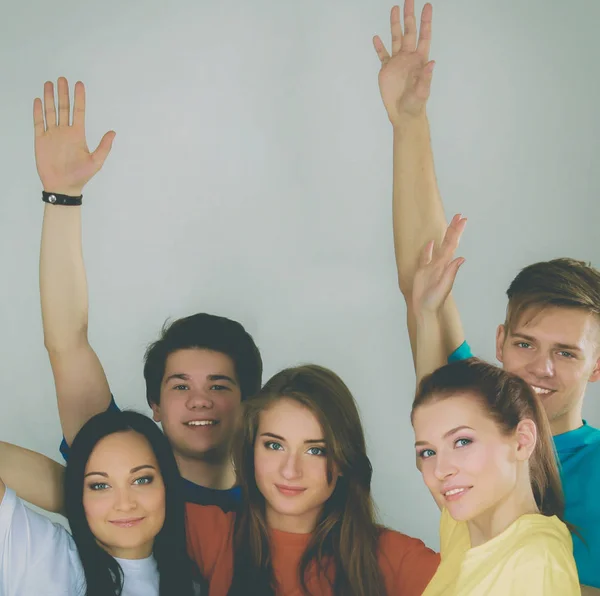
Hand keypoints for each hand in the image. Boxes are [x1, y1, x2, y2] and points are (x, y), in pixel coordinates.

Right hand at [34, 77, 114, 196]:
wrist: (63, 187)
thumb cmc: (80, 176)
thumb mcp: (96, 162)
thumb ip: (104, 147)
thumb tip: (113, 132)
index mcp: (78, 135)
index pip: (78, 111)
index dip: (79, 98)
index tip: (79, 84)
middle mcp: (65, 132)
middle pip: (63, 108)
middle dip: (63, 93)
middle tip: (62, 79)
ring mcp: (52, 135)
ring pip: (50, 112)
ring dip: (50, 98)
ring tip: (50, 84)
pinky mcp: (41, 140)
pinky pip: (38, 123)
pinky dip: (38, 111)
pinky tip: (39, 100)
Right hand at [373, 1, 433, 124]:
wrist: (403, 114)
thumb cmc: (415, 104)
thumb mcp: (423, 92)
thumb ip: (426, 78)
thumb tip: (431, 64)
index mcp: (419, 60)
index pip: (423, 36)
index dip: (425, 22)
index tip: (427, 6)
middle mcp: (408, 57)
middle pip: (409, 32)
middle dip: (409, 16)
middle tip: (408, 0)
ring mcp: (397, 62)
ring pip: (396, 39)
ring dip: (395, 24)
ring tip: (394, 9)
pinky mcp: (386, 70)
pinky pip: (382, 55)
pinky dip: (379, 47)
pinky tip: (376, 38)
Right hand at [412, 214, 466, 315]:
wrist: (425, 310)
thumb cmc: (434, 300)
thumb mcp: (444, 286)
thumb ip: (451, 272)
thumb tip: (460, 258)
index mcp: (445, 265)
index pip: (452, 244)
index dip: (456, 232)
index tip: (462, 220)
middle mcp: (440, 264)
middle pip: (447, 243)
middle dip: (453, 229)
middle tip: (459, 216)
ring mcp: (431, 267)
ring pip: (439, 247)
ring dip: (444, 236)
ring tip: (449, 224)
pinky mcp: (423, 272)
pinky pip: (425, 257)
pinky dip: (427, 249)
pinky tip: (429, 243)